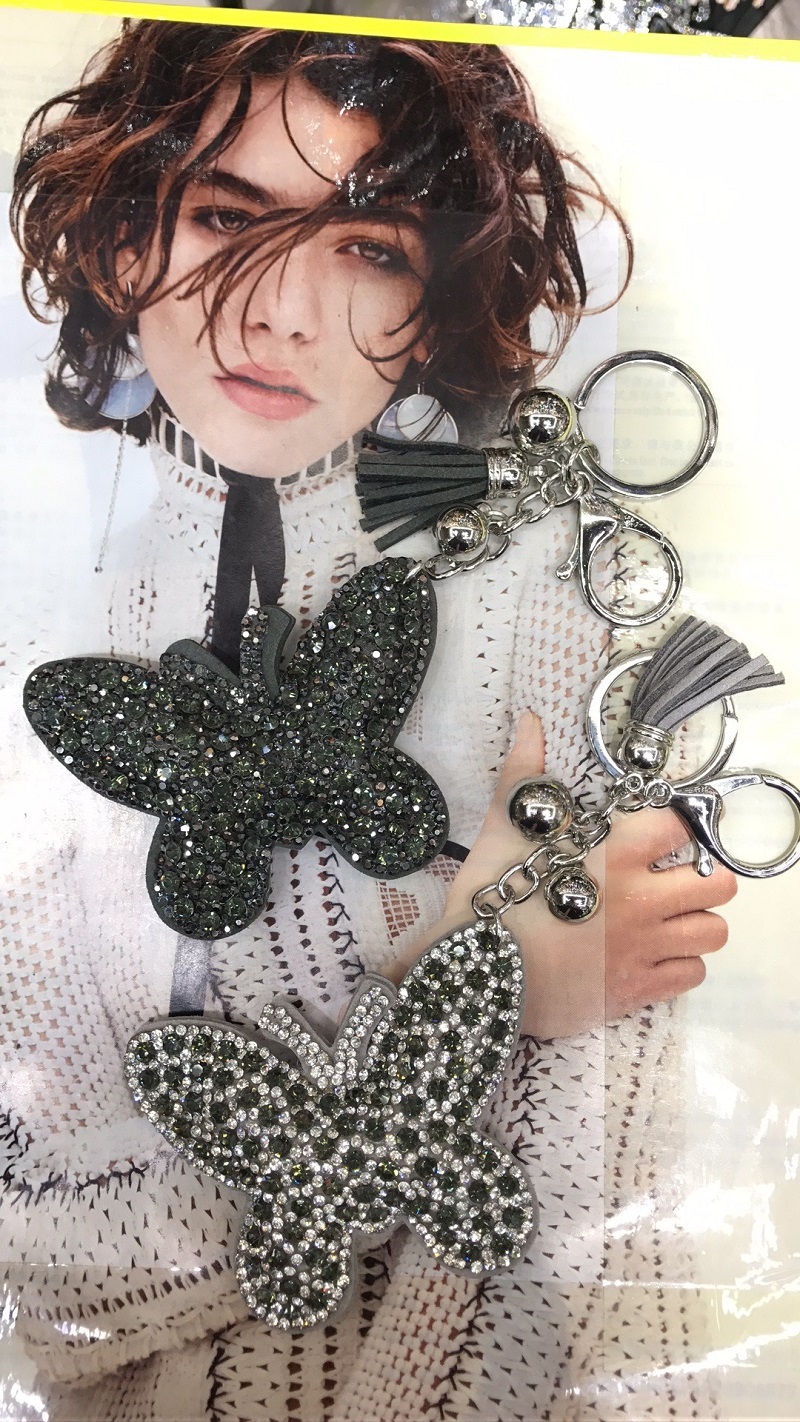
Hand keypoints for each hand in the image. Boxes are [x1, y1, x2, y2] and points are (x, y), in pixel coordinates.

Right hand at [385, 712, 736, 1038]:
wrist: (473, 972)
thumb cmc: (491, 895)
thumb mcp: (503, 828)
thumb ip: (524, 775)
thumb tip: (530, 722)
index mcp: (616, 854)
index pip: (677, 826)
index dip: (669, 828)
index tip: (654, 836)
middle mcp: (642, 899)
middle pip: (719, 885)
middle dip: (698, 880)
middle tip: (668, 882)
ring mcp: (644, 948)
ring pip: (712, 932)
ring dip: (693, 924)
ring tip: (665, 921)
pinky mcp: (638, 989)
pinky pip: (692, 974)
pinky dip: (679, 965)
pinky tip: (650, 956)